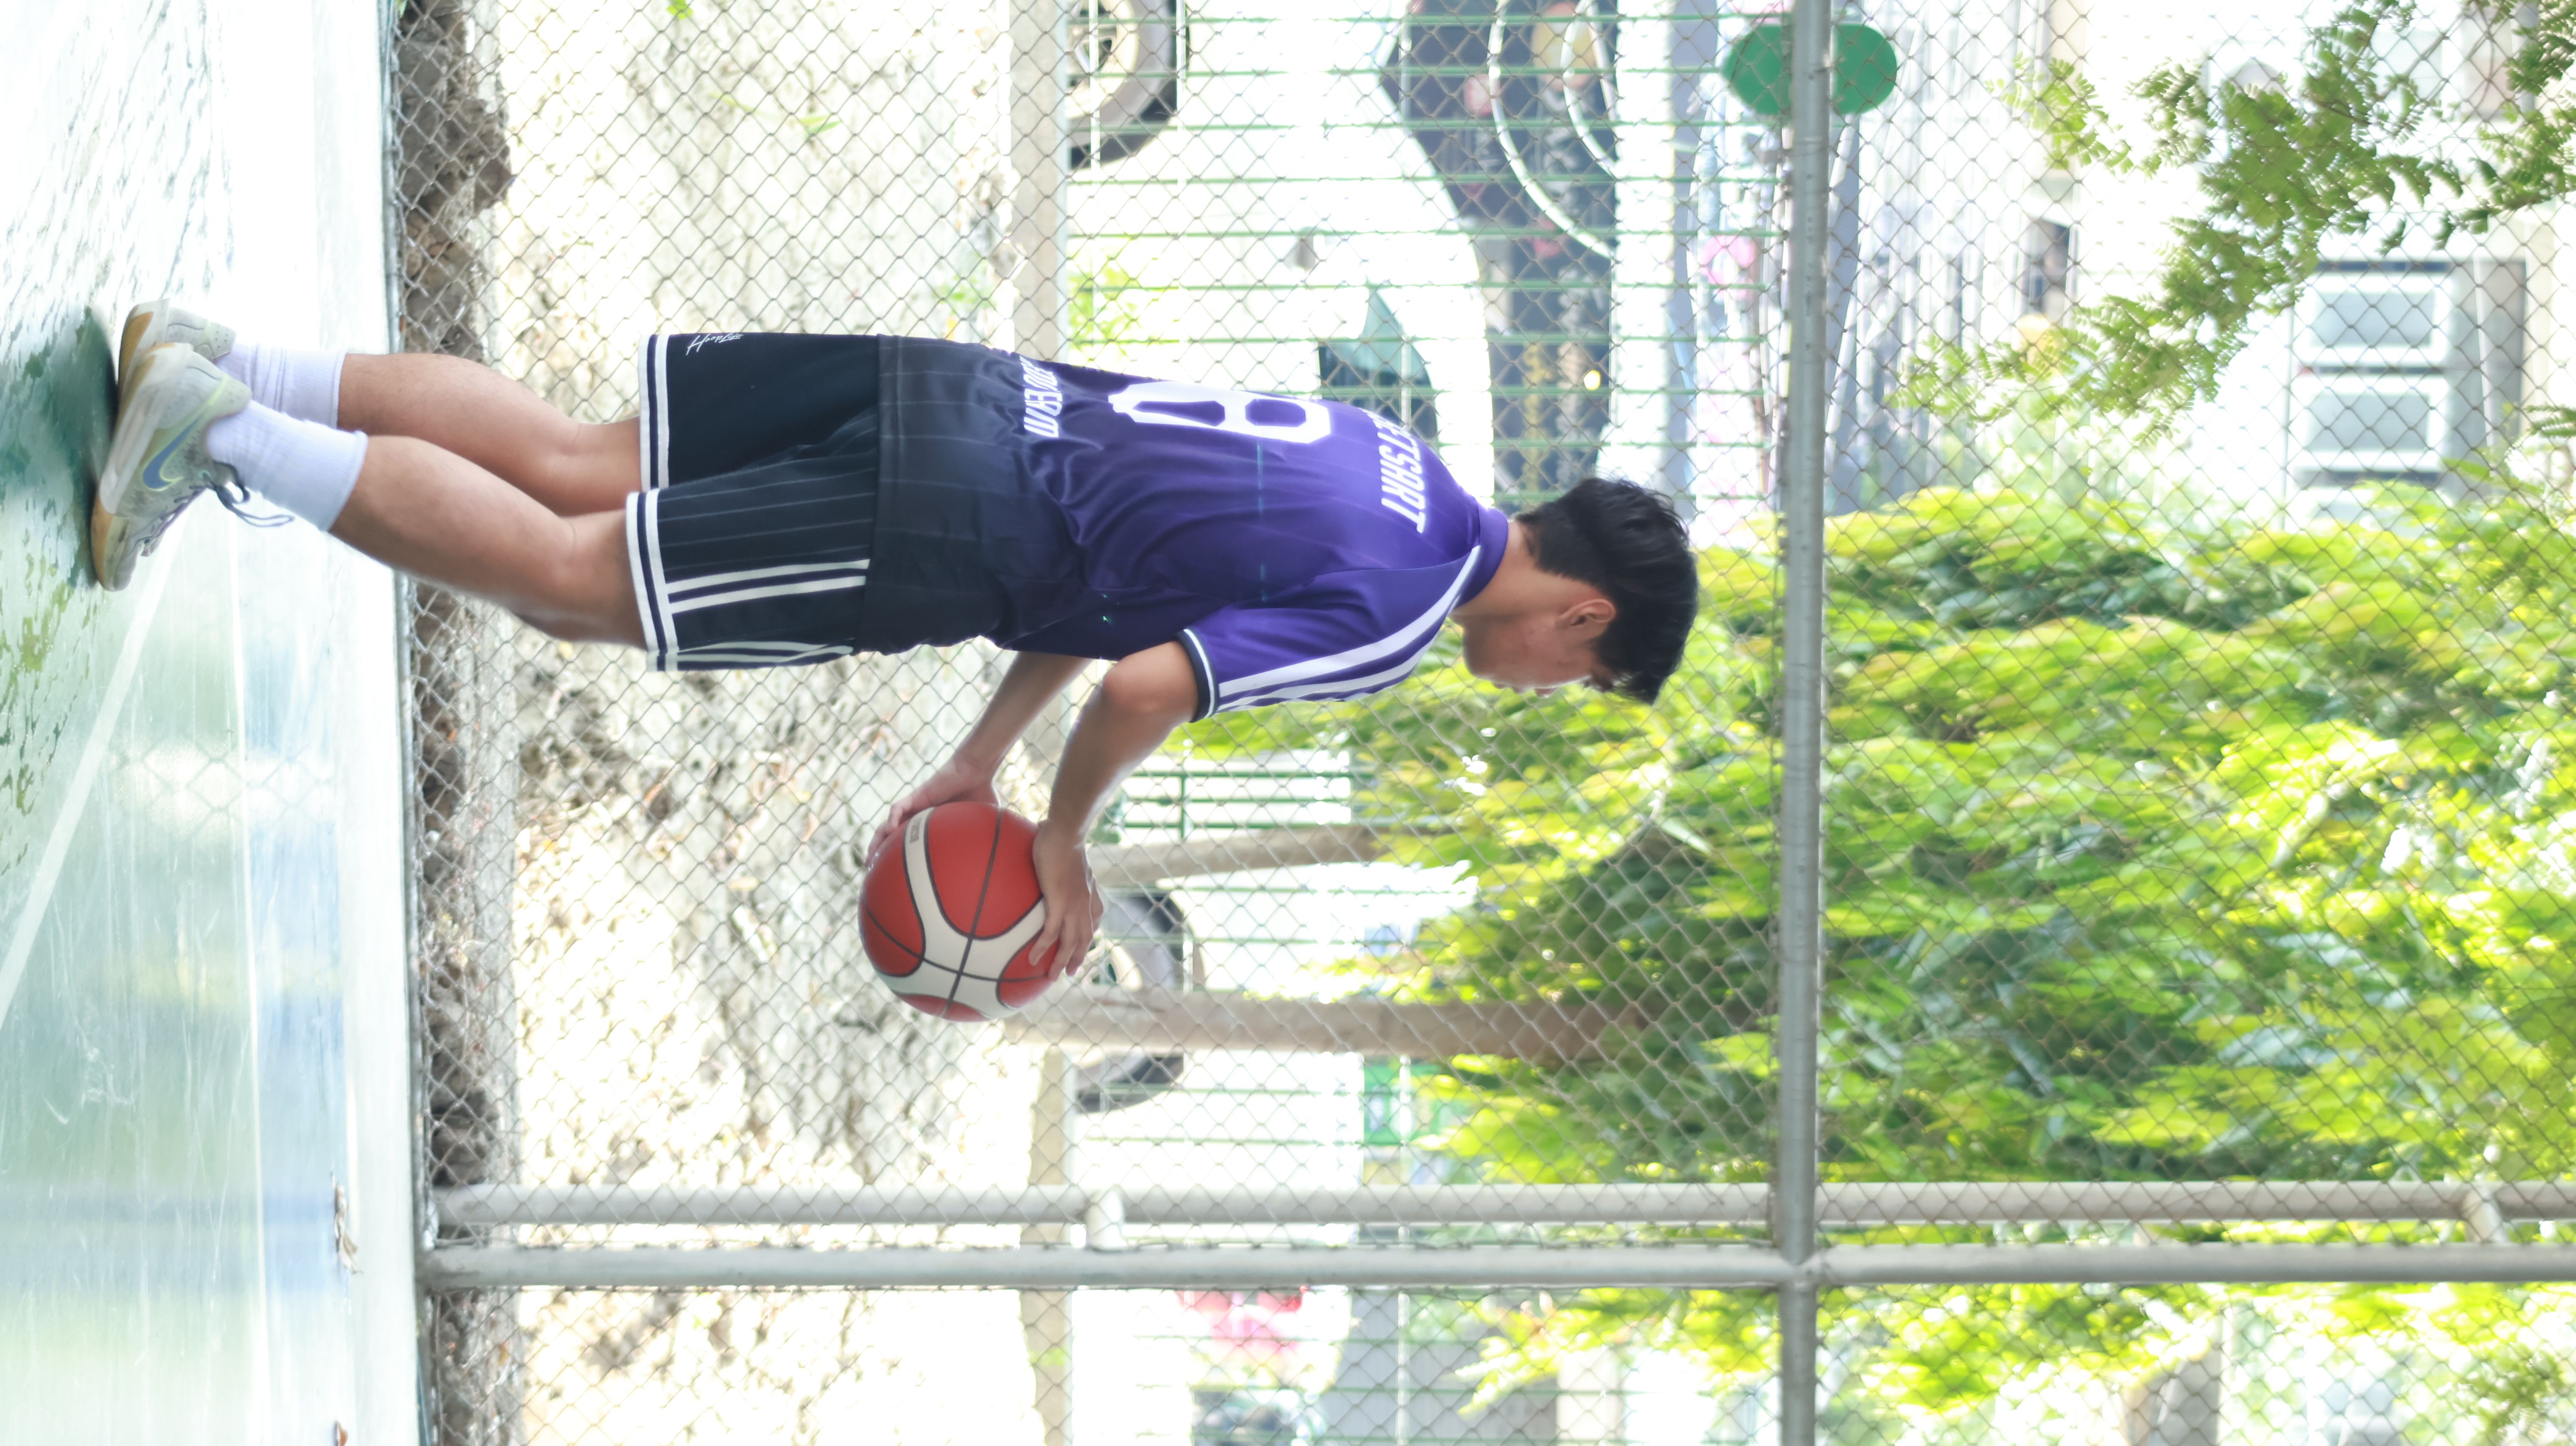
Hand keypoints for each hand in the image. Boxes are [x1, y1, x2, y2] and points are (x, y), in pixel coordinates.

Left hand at [867, 755, 1002, 865]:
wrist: (976, 772)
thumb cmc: (980, 795)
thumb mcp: (979, 827)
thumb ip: (981, 843)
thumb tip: (994, 865)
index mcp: (929, 827)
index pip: (907, 845)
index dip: (897, 859)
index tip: (891, 878)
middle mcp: (917, 818)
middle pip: (891, 838)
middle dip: (879, 854)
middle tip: (871, 871)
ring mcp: (915, 807)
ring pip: (888, 825)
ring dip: (877, 840)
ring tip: (870, 857)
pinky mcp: (916, 796)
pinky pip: (898, 807)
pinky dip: (892, 818)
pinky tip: (890, 829)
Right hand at [1027, 820, 1103, 978]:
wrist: (1066, 833)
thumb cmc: (1062, 838)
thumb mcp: (1066, 855)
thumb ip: (1060, 860)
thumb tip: (1046, 845)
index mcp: (1089, 894)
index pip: (1093, 921)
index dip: (1088, 937)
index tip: (1080, 947)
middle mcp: (1085, 904)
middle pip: (1084, 939)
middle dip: (1077, 958)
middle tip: (1068, 973)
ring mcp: (1074, 906)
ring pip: (1070, 942)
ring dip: (1061, 961)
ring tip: (1051, 977)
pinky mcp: (1059, 904)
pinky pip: (1051, 932)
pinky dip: (1044, 948)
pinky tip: (1034, 960)